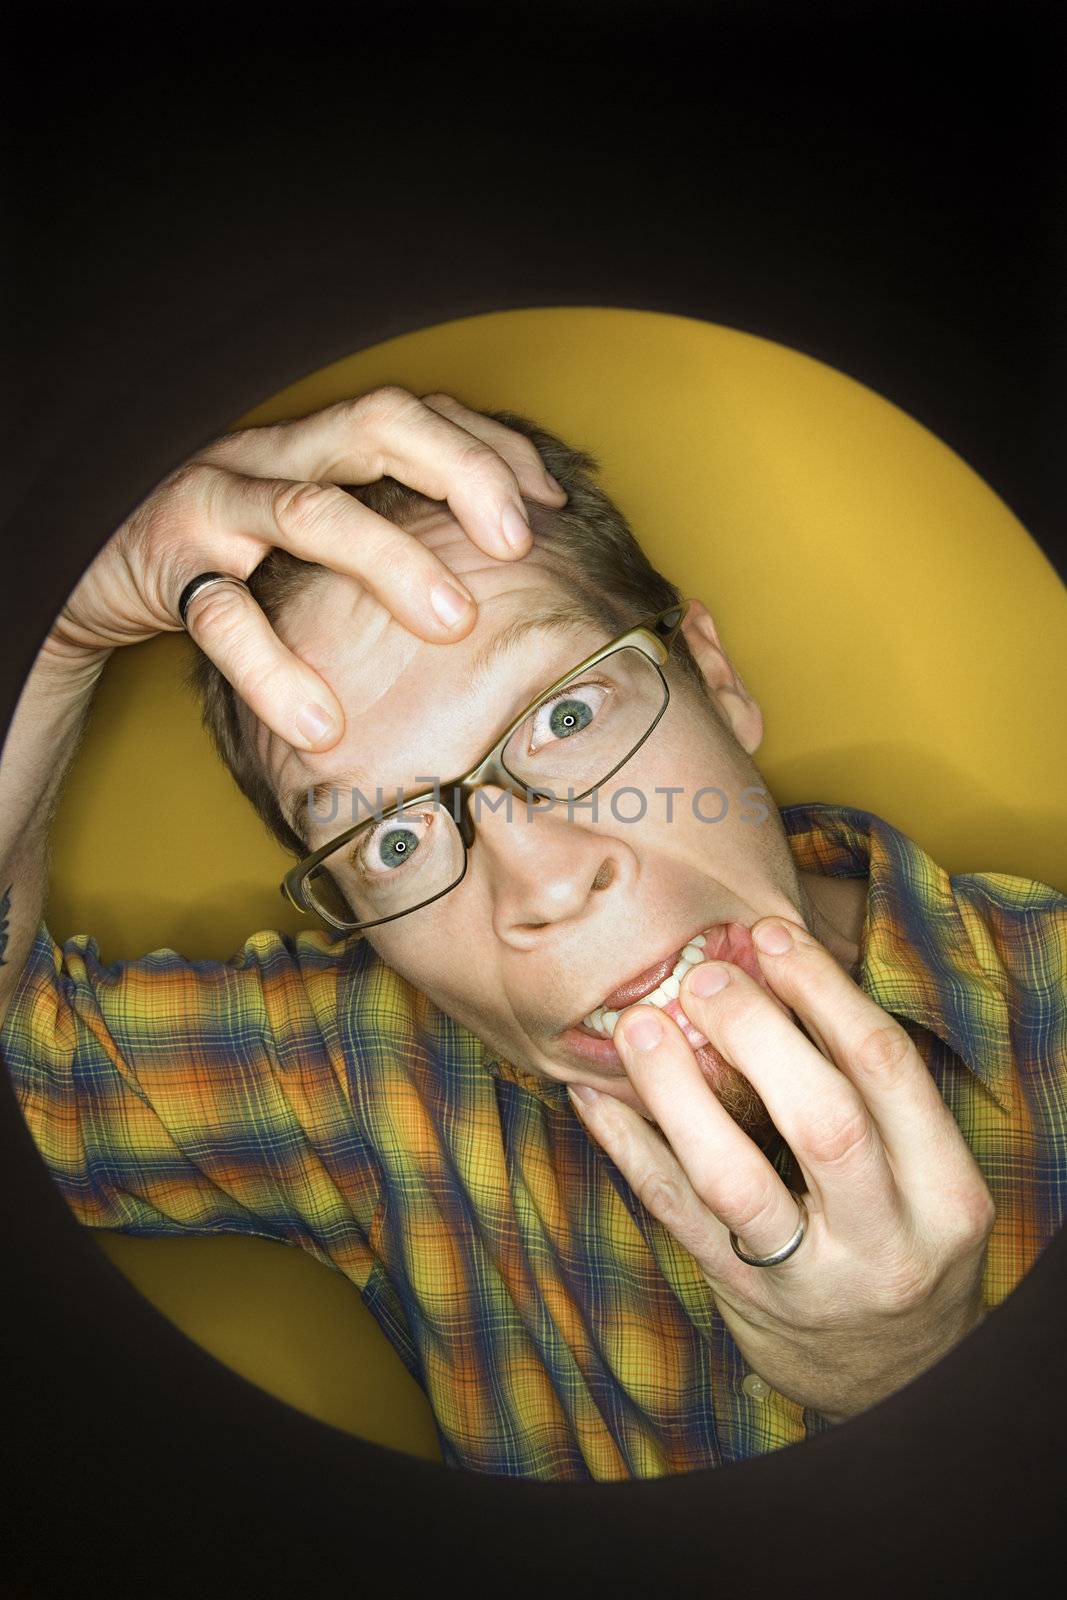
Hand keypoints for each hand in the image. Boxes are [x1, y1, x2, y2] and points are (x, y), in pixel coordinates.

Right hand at [43, 386, 566, 749]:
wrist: (90, 562)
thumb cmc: (226, 552)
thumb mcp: (303, 529)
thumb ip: (377, 529)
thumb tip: (492, 577)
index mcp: (312, 445)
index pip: (413, 414)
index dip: (485, 446)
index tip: (550, 502)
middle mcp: (270, 457)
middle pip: (375, 426)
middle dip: (458, 473)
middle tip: (520, 543)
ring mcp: (217, 506)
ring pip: (310, 513)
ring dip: (390, 561)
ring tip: (455, 622)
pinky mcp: (170, 571)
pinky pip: (224, 619)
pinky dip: (276, 672)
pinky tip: (322, 725)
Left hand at [567, 916, 995, 1422]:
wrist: (889, 1378)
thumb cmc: (898, 1239)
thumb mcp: (922, 1176)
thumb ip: (872, 1093)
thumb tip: (782, 967)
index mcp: (944, 1191)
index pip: (886, 1069)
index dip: (823, 991)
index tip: (770, 936)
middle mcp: (885, 1239)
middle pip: (822, 1119)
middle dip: (757, 1033)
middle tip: (702, 977)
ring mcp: (807, 1278)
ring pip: (732, 1177)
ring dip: (678, 1092)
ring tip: (640, 1027)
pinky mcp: (740, 1297)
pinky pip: (674, 1213)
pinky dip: (629, 1147)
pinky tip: (596, 1096)